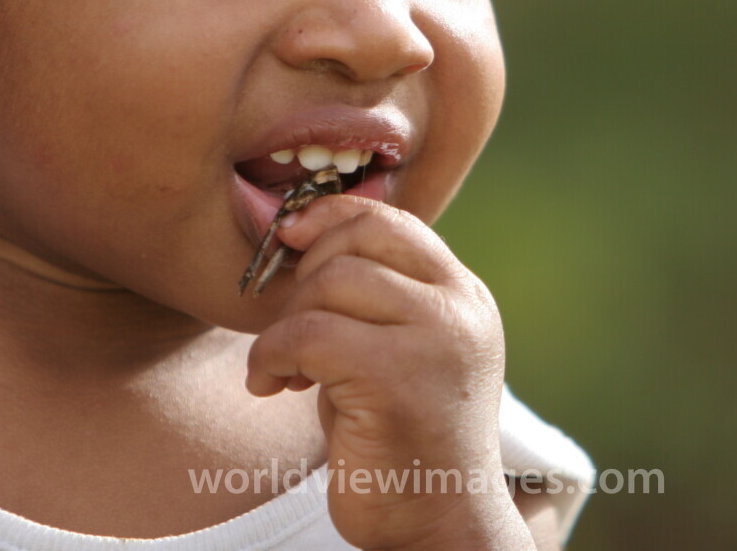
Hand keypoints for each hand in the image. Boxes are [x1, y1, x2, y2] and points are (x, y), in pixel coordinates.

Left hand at [245, 195, 532, 549]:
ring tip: (283, 369)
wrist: (438, 530)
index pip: (392, 221)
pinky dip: (272, 356)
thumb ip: (371, 297)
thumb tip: (301, 232)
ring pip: (331, 282)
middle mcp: (460, 310)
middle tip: (290, 330)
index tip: (289, 240)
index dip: (331, 217)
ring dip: (286, 323)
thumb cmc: (400, 443)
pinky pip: (309, 335)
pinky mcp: (398, 377)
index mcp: (465, 298)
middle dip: (306, 276)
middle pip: (358, 240)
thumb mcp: (397, 351)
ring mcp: (436, 340)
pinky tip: (272, 387)